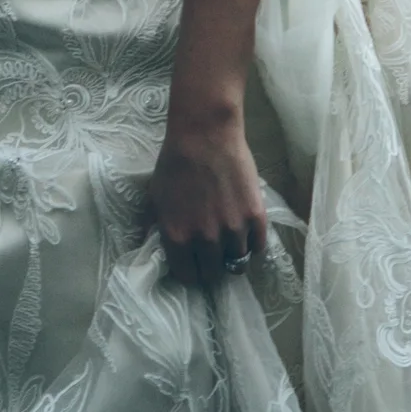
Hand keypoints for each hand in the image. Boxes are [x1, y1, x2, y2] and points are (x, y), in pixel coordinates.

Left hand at [147, 109, 266, 287]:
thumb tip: (153, 248)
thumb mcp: (155, 196)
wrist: (204, 134)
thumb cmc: (174, 162)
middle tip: (212, 252)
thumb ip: (155, 227)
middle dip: (211, 266)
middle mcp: (206, 241)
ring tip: (229, 239)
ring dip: (232, 255)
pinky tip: (244, 231)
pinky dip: (251, 243)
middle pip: (214, 274)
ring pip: (237, 263)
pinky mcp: (255, 219)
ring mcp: (234, 231)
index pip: (188, 277)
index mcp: (178, 237)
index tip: (193, 263)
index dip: (190, 272)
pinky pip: (257, 247)